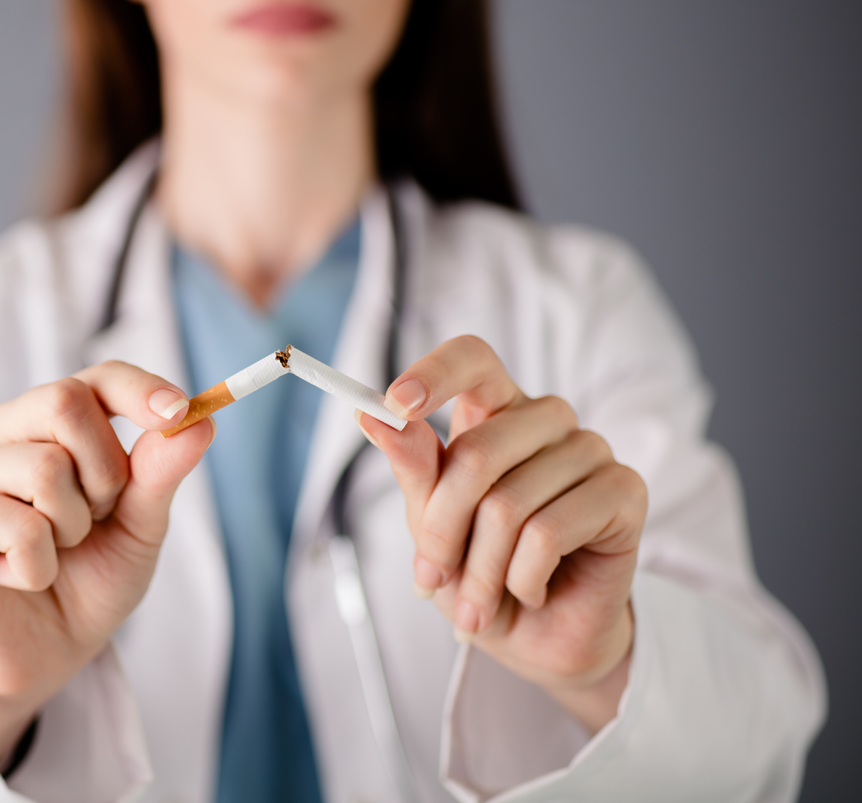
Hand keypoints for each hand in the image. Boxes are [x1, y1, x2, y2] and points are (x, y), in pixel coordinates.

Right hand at [0, 362, 213, 764]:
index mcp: (57, 422)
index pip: (100, 378)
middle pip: (65, 402)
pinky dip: (37, 566)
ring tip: (55, 552)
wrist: (48, 651)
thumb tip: (199, 423)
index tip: (178, 413)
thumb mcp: (141, 527)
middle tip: (96, 520)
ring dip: (71, 528)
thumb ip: (161, 474)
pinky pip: (18, 525)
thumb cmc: (92, 578)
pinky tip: (19, 576)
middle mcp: (8, 431)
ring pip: (45, 468)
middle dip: (105, 473)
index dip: (140, 389)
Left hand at [359, 336, 645, 731]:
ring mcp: (590, 449)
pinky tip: (530, 589)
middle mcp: (546, 420)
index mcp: (495, 411)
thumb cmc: (480, 572)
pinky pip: (548, 533)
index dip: (434, 373)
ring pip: (508, 504)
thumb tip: (370, 415)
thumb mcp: (431, 524)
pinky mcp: (625, 491)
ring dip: (480, 570)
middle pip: (478, 452)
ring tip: (479, 600)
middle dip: (442, 530)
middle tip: (431, 578)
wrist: (537, 638)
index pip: (472, 358)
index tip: (393, 404)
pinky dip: (522, 578)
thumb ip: (413, 467)